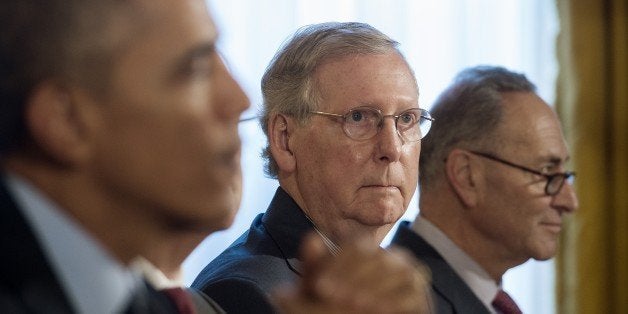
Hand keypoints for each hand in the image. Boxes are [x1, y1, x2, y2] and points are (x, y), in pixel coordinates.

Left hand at [273, 233, 431, 312]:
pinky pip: (413, 294)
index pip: (356, 247)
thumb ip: (316, 266)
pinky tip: (376, 310)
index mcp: (367, 251)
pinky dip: (394, 301)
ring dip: (375, 288)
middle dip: (354, 279)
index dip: (337, 266)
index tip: (320, 286)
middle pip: (378, 258)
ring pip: (399, 272)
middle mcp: (392, 257)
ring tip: (354, 304)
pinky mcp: (420, 296)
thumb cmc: (337, 304)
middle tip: (334, 297)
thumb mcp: (323, 289)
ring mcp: (410, 275)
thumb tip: (311, 239)